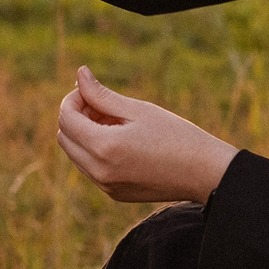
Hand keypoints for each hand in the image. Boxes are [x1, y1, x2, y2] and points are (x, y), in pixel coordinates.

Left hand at [54, 66, 240, 204]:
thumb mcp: (138, 110)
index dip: (73, 99)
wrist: (204, 172)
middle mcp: (99, 172)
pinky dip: (96, 151)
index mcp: (105, 148)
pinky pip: (91, 169)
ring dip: (85, 134)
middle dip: (77, 116)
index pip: (66, 118)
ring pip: (76, 155)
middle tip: (103, 105)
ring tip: (115, 121)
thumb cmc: (176, 135)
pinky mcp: (115, 194)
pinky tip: (122, 140)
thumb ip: (103, 95)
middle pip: (65, 137)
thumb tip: (80, 74)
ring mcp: (106, 186)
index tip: (91, 90)